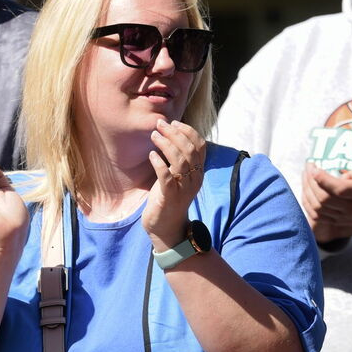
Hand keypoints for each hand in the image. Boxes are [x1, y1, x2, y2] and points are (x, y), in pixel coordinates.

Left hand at [143, 120, 205, 250]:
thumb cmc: (168, 198)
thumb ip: (178, 159)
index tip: (173, 122)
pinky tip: (151, 155)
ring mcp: (183, 189)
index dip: (188, 131)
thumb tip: (169, 134)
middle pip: (190, 150)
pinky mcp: (170, 197)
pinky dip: (159, 164)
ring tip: (154, 136)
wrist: (166, 228)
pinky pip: (166, 178)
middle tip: (159, 124)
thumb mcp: (177, 176)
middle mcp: (194, 179)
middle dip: (174, 133)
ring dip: (166, 144)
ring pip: (180, 161)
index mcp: (198, 172)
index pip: (200, 146)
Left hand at [300, 142, 351, 243]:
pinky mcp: (337, 223)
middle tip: (308, 167)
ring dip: (307, 191)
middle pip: (325, 199)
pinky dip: (308, 203)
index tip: (314, 168)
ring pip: (318, 208)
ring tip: (306, 175)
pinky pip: (316, 216)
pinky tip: (307, 189)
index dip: (324, 180)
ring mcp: (344, 219)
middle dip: (311, 182)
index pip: (340, 189)